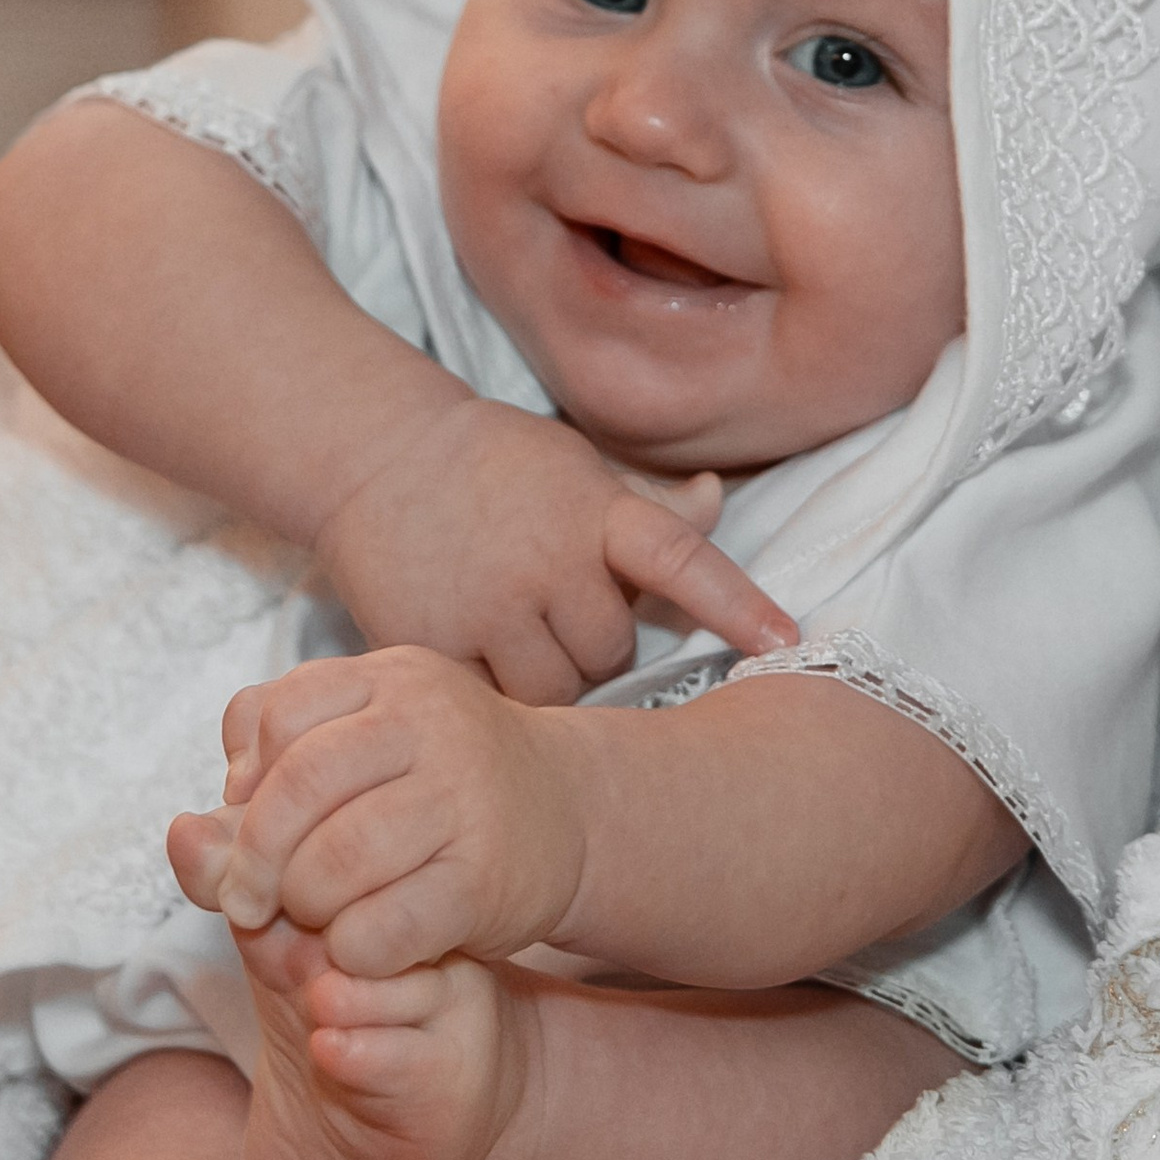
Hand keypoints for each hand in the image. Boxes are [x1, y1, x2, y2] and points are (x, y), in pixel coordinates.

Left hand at [169, 647, 590, 979]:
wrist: (564, 812)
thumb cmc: (434, 784)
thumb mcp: (358, 753)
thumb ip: (264, 784)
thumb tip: (186, 836)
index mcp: (391, 679)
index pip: (278, 712)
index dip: (245, 778)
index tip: (248, 821)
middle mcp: (432, 723)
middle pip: (299, 785)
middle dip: (255, 856)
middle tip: (249, 900)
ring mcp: (465, 798)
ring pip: (336, 862)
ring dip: (303, 907)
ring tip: (313, 918)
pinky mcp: (486, 878)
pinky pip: (383, 928)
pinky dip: (351, 951)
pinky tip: (361, 946)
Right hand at [312, 395, 792, 704]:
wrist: (373, 455)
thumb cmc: (491, 461)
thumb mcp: (575, 465)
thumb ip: (647, 502)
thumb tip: (716, 499)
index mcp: (595, 511)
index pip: (682, 559)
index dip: (737, 604)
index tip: (786, 642)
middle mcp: (548, 560)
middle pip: (612, 651)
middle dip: (593, 641)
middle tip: (553, 604)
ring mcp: (489, 606)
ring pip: (557, 690)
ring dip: (549, 676)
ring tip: (514, 629)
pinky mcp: (433, 645)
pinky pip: (491, 703)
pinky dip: (492, 688)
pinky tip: (472, 647)